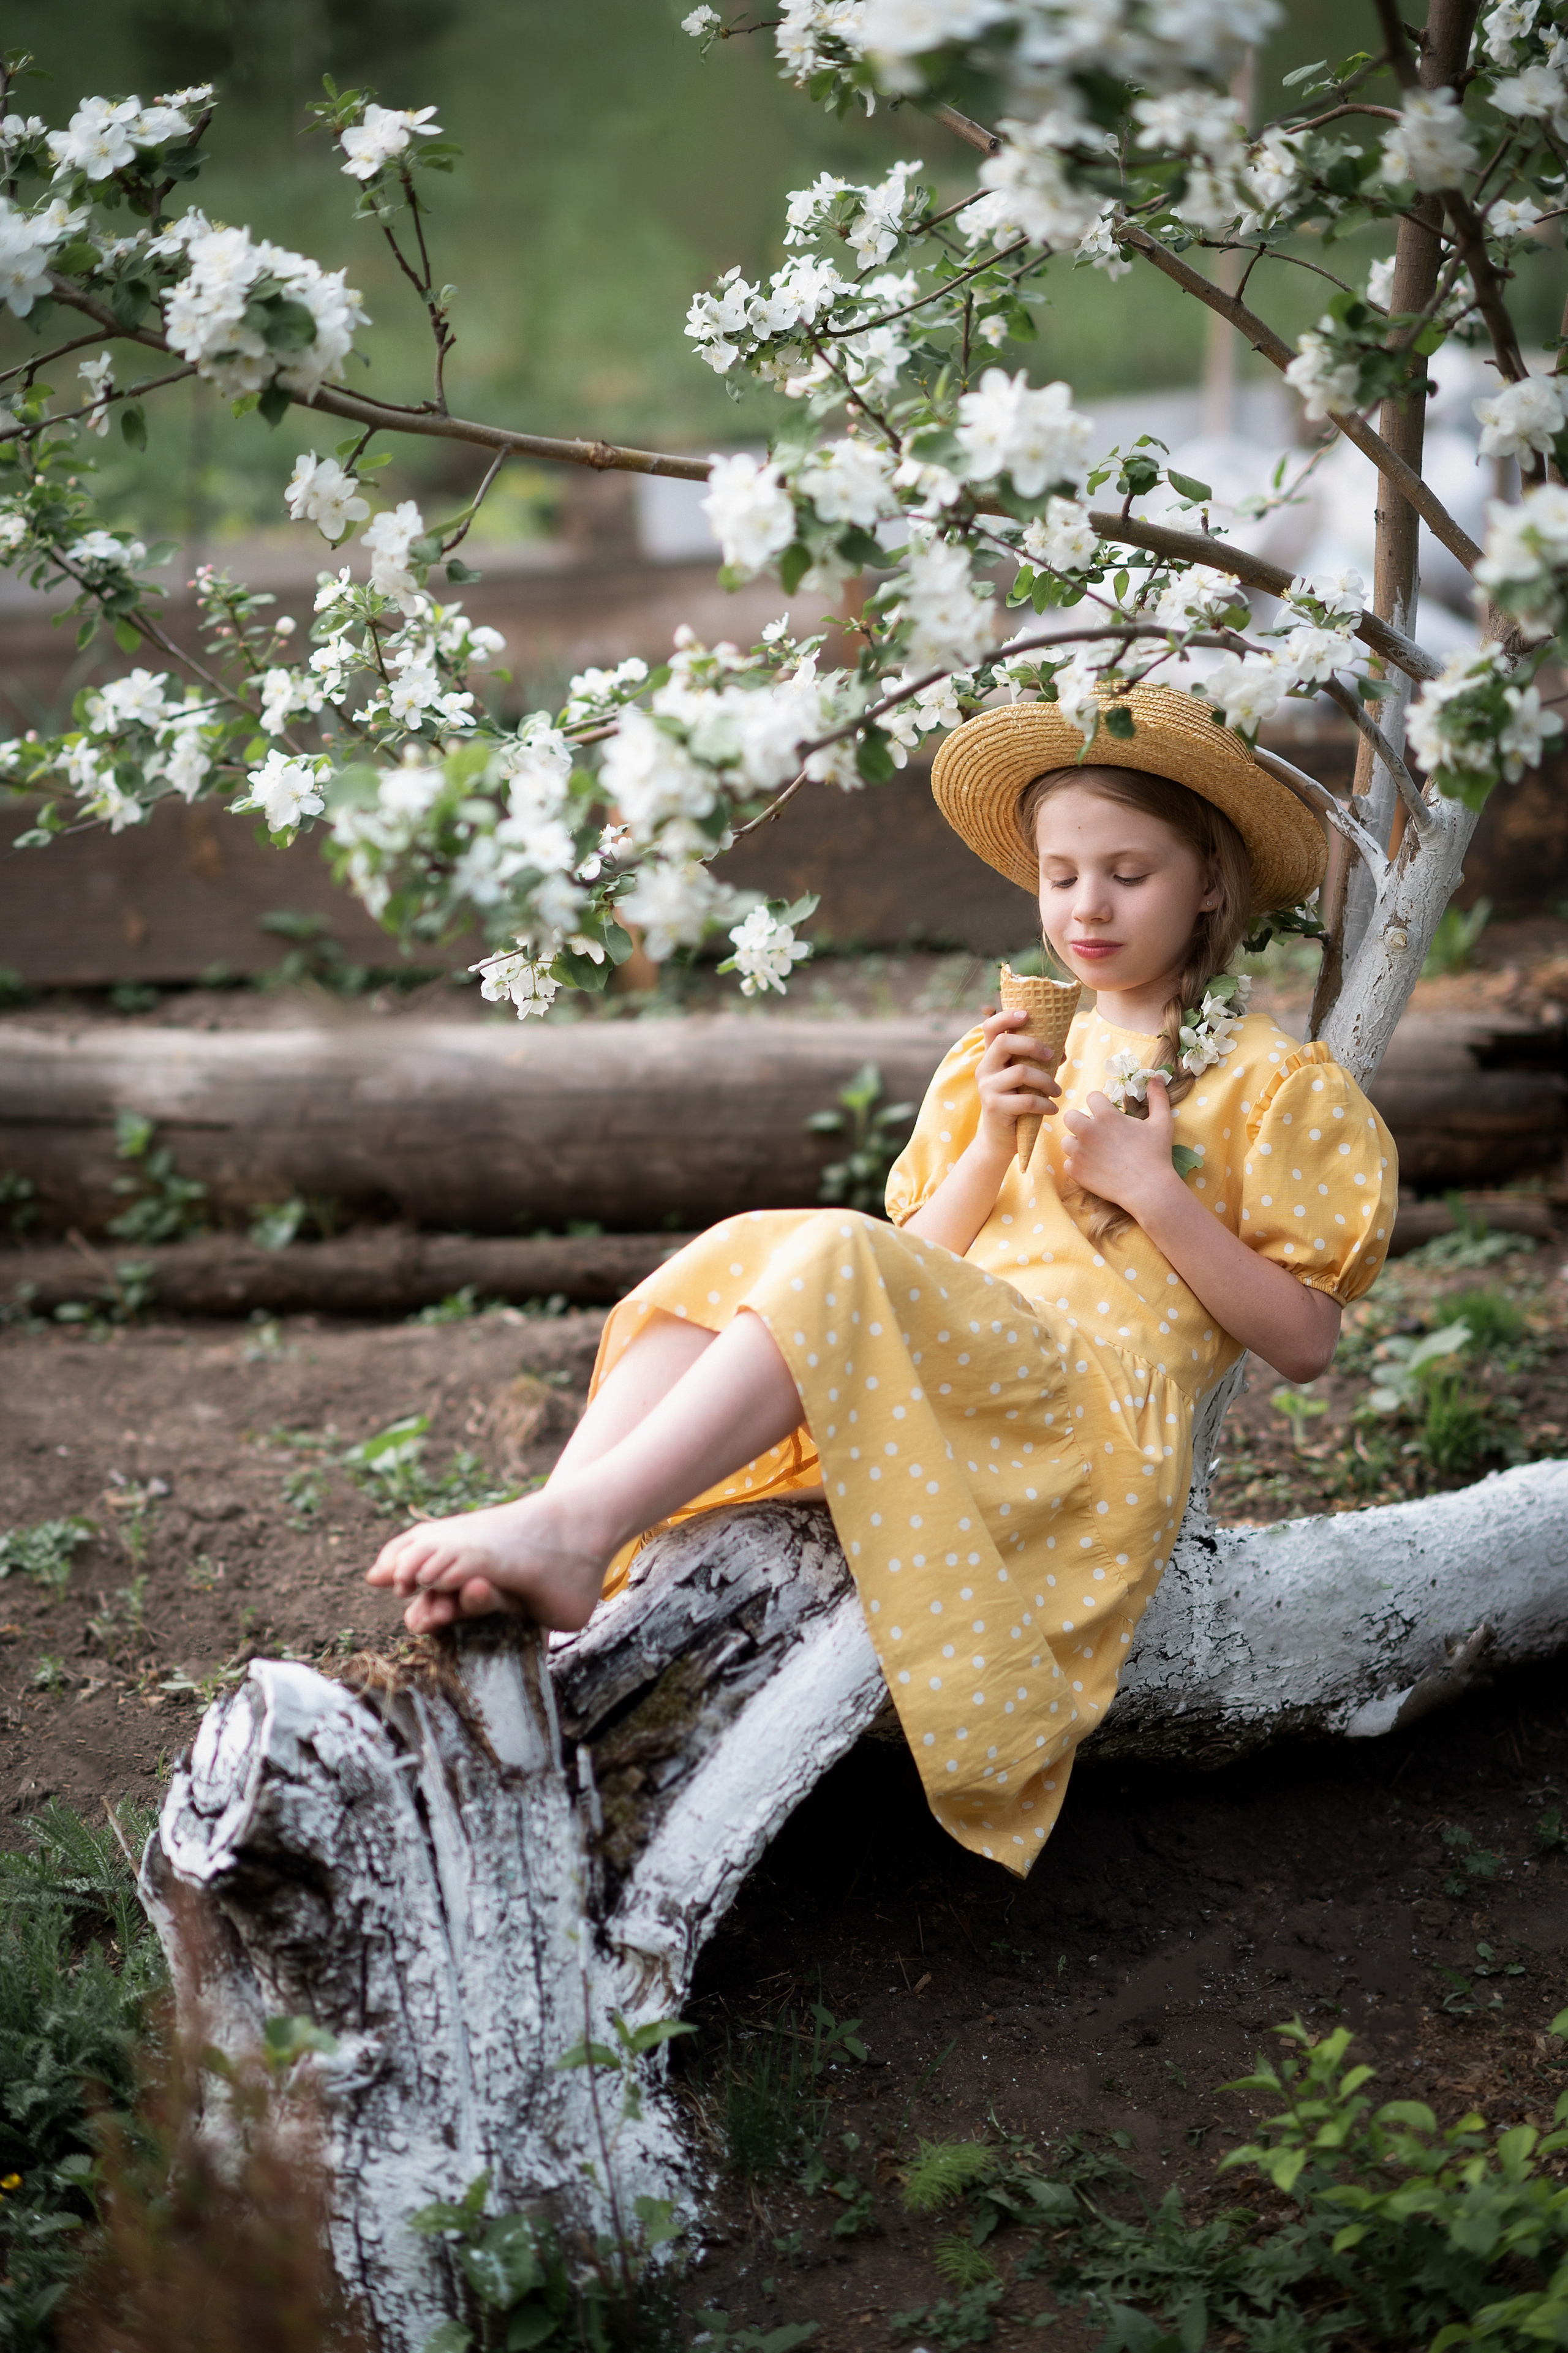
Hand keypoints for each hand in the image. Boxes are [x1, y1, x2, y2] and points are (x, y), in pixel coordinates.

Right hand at [974, 1007, 1062, 1162]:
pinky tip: (1052, 1109)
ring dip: (1046, 1081)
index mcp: (991, 1057)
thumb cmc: (1017, 1104)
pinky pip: (1027, 1100)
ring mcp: (988, 1088)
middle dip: (1033, 1045)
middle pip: (1004, 1043)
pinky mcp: (995, 1107)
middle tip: (1051, 1056)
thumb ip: (1037, 1063)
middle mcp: (985, 1069)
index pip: (990, 1027)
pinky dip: (1045, 1104)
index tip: (1027, 1014)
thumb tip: (1062, 1050)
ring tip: (1057, 1092)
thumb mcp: (1025, 1080)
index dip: (1006, 1016)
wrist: (999, 1140)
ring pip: (1021, 1072)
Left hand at [1061, 1075, 1181, 1218]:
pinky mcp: (1075, 1172)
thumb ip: (1158, 1097)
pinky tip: (1095, 1168)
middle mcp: (1087, 1131)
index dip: (1101, 1105)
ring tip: (1096, 1153)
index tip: (1109, 1115)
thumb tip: (1157, 1076)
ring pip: (1066, 1141)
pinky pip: (1068, 1163)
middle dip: (1081, 1122)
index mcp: (1106, 1116)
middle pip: (1070, 1116)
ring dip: (1078, 1144)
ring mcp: (1079, 1152)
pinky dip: (1079, 1166)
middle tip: (1097, 1134)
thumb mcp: (1162, 1122)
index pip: (1091, 1097)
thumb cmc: (1157, 1154)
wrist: (1149, 1189)